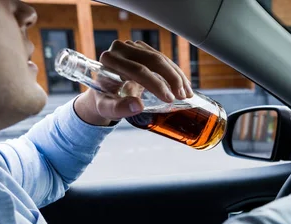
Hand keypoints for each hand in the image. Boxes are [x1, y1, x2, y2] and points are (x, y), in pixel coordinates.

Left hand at [74, 40, 193, 125]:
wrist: (103, 92)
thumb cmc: (104, 100)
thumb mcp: (107, 109)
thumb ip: (120, 108)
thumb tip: (138, 106)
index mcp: (109, 60)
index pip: (138, 70)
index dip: (156, 84)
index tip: (170, 99)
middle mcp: (120, 49)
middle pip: (153, 60)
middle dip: (171, 78)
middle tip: (182, 96)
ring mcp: (132, 47)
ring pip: (161, 58)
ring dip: (177, 76)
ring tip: (187, 94)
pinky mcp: (142, 49)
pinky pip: (163, 59)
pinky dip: (175, 73)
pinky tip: (184, 85)